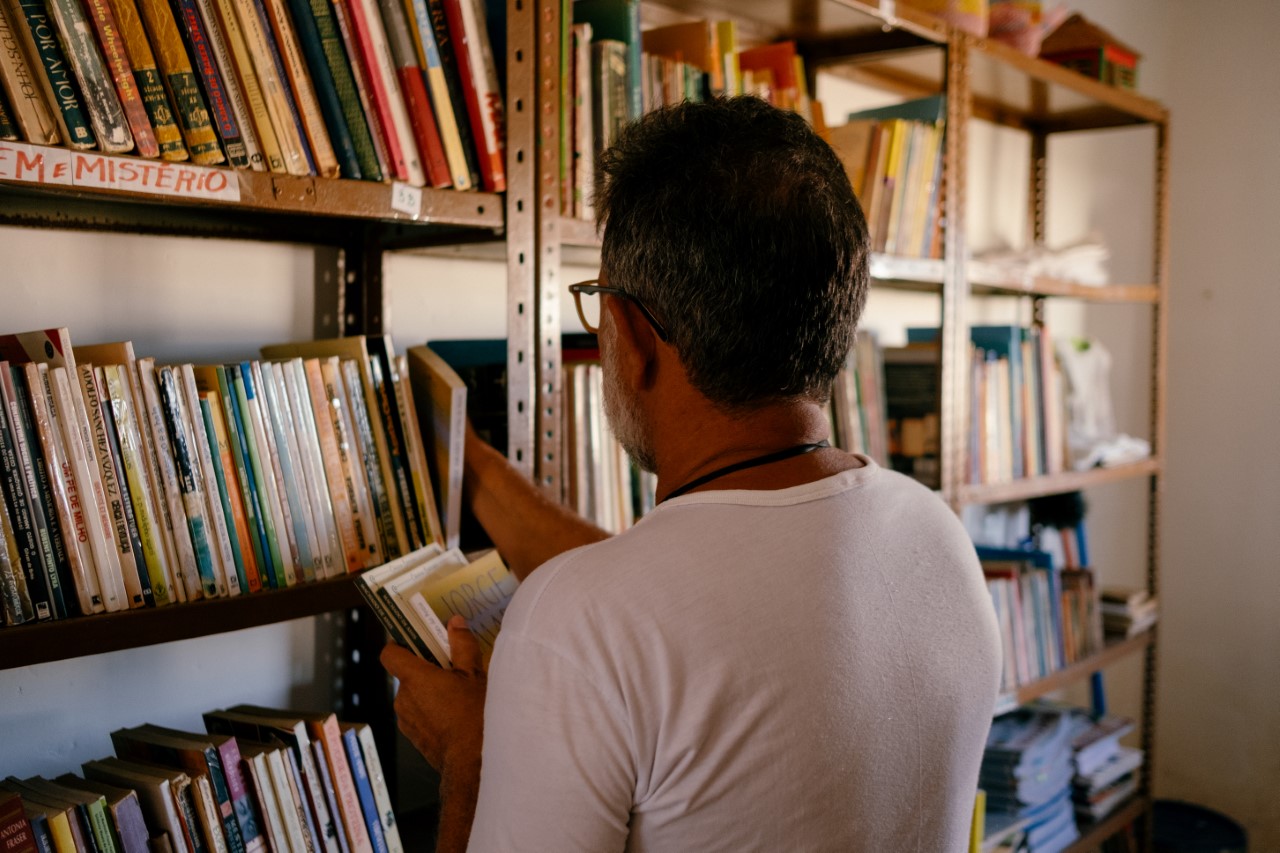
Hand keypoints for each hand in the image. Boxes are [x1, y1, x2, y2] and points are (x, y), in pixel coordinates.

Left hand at [380, 615, 486, 773]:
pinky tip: (455, 717)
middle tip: (452, 669)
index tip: (418, 642)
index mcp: (413, 678)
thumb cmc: (473, 714)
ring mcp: (406, 721)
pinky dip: (432, 712)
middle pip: (407, 675)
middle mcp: (403, 699)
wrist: (472, 762)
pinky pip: (419, 716)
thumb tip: (454, 622)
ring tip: (458, 696)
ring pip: (414, 697)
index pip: (390, 654)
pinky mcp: (414, 738)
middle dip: (426, 670)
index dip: (400, 645)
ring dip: (430, 693)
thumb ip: (462, 645)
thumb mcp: (474, 674)